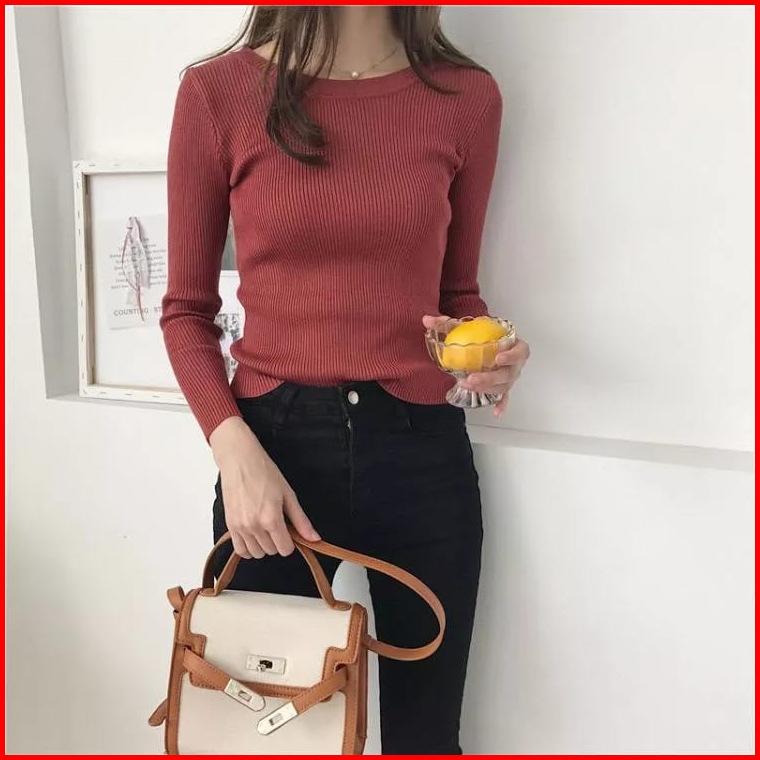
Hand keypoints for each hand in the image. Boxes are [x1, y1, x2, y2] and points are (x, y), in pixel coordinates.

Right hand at [209, 416, 319, 558]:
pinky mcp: (230, 525)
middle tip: (277, 522)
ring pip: (256, 553)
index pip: (285, 549)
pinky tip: (254, 534)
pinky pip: (240, 550)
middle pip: (272, 551)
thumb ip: (300, 520)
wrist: (240, 461)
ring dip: (263, 545)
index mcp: (271, 518)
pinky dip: (249, 547)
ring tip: (265, 526)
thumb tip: (314, 538)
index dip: (291, 541)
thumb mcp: (288, 494)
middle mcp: (254, 526)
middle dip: (278, 541)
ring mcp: (240, 527)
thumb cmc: (264, 472)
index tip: (289, 529)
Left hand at [422, 314, 530, 417]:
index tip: (498, 357)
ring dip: (487, 388)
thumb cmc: (480, 333)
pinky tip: (496, 411)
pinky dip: (502, 404)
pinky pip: (505, 397)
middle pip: (509, 373)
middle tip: (472, 377)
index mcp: (512, 344)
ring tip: (468, 385)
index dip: (512, 355)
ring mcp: (509, 375)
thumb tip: (427, 320)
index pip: (520, 350)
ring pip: (504, 386)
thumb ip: (446, 323)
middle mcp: (514, 362)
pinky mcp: (503, 385)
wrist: (484, 339)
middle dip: (491, 378)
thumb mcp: (464, 325)